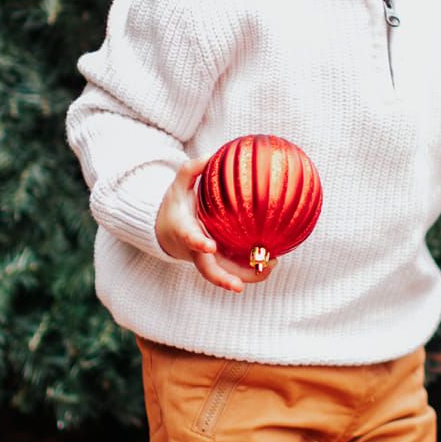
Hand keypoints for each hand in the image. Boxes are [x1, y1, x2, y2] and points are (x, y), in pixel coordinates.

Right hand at [154, 156, 277, 292]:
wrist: (168, 231)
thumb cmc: (176, 205)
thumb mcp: (178, 184)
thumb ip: (192, 169)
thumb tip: (213, 155)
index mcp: (185, 231)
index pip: (190, 238)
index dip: (199, 243)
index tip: (210, 246)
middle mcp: (196, 250)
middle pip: (208, 269)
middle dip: (222, 279)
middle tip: (237, 286)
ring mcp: (208, 260)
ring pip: (226, 273)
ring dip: (246, 276)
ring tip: (269, 268)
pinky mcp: (219, 262)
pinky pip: (235, 269)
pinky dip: (251, 270)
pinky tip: (272, 262)